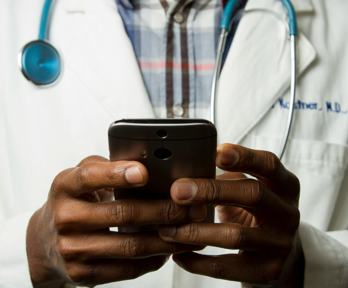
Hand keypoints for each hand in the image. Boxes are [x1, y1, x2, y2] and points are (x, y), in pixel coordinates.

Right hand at [26, 156, 205, 287]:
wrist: (44, 241)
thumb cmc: (72, 201)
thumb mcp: (79, 177)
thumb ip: (106, 167)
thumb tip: (146, 163)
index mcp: (65, 186)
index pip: (90, 176)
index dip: (117, 174)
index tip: (144, 172)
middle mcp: (66, 217)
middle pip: (122, 213)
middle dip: (164, 210)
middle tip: (191, 207)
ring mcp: (73, 249)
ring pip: (130, 246)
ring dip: (166, 239)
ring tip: (190, 230)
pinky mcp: (82, 274)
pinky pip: (126, 268)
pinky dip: (153, 260)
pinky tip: (168, 250)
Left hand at [158, 144, 303, 287]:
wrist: (283, 257)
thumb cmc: (258, 215)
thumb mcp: (251, 191)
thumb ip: (228, 178)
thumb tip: (187, 171)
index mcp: (284, 186)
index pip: (269, 164)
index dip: (244, 156)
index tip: (216, 153)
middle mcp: (287, 213)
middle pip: (252, 194)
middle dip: (211, 191)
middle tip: (178, 191)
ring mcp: (279, 244)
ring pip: (235, 235)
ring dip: (195, 231)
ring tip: (167, 229)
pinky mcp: (267, 271)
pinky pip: (226, 267)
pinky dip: (197, 261)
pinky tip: (178, 255)